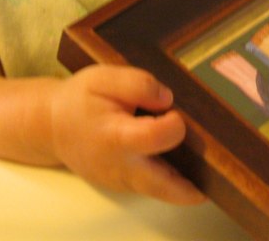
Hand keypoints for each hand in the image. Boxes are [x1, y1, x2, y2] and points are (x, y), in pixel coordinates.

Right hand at [50, 65, 203, 204]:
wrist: (52, 126)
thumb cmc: (80, 100)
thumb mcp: (103, 78)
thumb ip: (137, 84)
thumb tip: (167, 99)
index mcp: (115, 137)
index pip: (154, 137)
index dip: (172, 124)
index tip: (173, 110)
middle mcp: (120, 167)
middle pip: (165, 186)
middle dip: (193, 185)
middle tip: (216, 175)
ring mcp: (123, 182)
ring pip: (162, 191)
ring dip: (187, 184)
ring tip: (207, 166)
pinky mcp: (126, 186)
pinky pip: (154, 187)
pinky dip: (172, 180)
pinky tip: (184, 162)